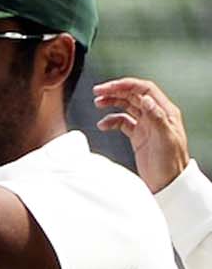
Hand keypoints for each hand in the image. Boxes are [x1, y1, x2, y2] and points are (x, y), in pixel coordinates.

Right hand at [93, 77, 190, 193]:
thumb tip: (145, 99)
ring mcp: (146, 125)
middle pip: (133, 96)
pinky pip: (122, 122)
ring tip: (98, 103)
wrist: (167, 183)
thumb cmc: (170, 163)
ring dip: (112, 102)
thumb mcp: (165, 138)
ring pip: (126, 106)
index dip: (126, 85)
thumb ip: (156, 117)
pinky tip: (103, 125)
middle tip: (97, 92)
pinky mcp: (138, 136)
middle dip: (115, 91)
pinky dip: (111, 121)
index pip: (144, 89)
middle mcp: (155, 115)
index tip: (108, 87)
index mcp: (164, 112)